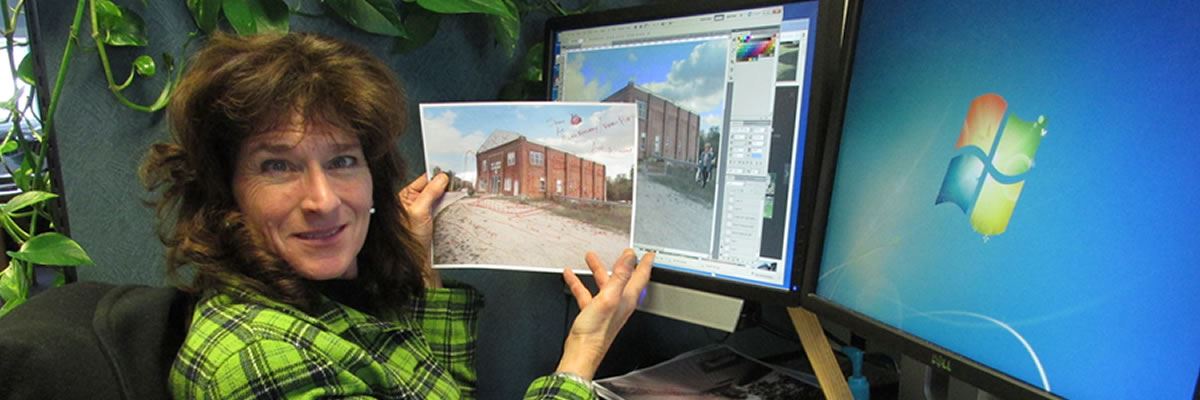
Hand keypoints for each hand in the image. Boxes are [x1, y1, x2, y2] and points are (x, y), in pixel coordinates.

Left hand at [398, 173, 448, 287]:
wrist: (418, 261)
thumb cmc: (410, 240)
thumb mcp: (419, 211)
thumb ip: (430, 192)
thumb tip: (441, 177)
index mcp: (406, 196)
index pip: (425, 179)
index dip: (438, 176)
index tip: (452, 175)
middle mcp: (415, 202)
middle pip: (435, 188)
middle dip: (447, 187)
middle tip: (459, 186)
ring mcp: (426, 211)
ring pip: (442, 198)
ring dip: (451, 198)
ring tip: (460, 196)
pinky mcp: (435, 219)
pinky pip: (445, 208)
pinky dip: (452, 207)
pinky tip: (457, 207)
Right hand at [557, 249, 653, 379]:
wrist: (581, 352)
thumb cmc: (596, 332)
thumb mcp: (609, 298)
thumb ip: (620, 276)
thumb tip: (630, 258)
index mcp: (626, 299)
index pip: (640, 277)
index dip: (645, 264)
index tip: (649, 254)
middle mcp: (619, 303)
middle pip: (623, 278)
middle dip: (622, 264)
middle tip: (623, 252)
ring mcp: (606, 308)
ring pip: (604, 284)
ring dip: (598, 270)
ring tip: (590, 257)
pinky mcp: (592, 313)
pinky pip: (586, 293)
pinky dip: (579, 283)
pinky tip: (571, 276)